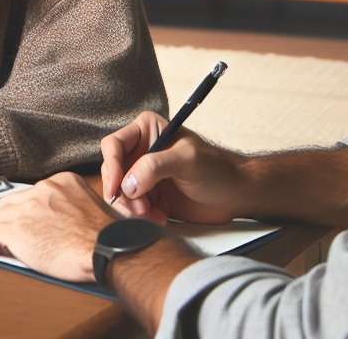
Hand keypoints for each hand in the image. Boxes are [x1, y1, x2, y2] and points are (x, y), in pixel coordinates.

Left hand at [0, 173, 117, 281]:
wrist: (105, 249)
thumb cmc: (106, 236)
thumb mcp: (93, 206)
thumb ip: (74, 205)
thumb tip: (67, 219)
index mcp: (62, 181)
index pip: (34, 192)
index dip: (29, 208)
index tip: (30, 219)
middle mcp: (42, 190)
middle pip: (14, 201)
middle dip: (12, 216)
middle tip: (14, 231)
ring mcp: (27, 208)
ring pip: (2, 216)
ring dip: (2, 229)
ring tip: (4, 241)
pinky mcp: (16, 230)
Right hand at [101, 111, 244, 225]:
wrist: (236, 194)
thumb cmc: (217, 169)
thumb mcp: (187, 160)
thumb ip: (155, 166)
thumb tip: (127, 184)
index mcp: (146, 130)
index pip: (113, 146)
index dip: (112, 168)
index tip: (116, 190)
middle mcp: (141, 150)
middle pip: (113, 172)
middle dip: (123, 193)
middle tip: (140, 209)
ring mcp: (144, 174)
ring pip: (120, 193)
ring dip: (132, 208)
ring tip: (153, 215)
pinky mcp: (150, 196)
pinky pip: (133, 207)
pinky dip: (142, 217)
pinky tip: (161, 218)